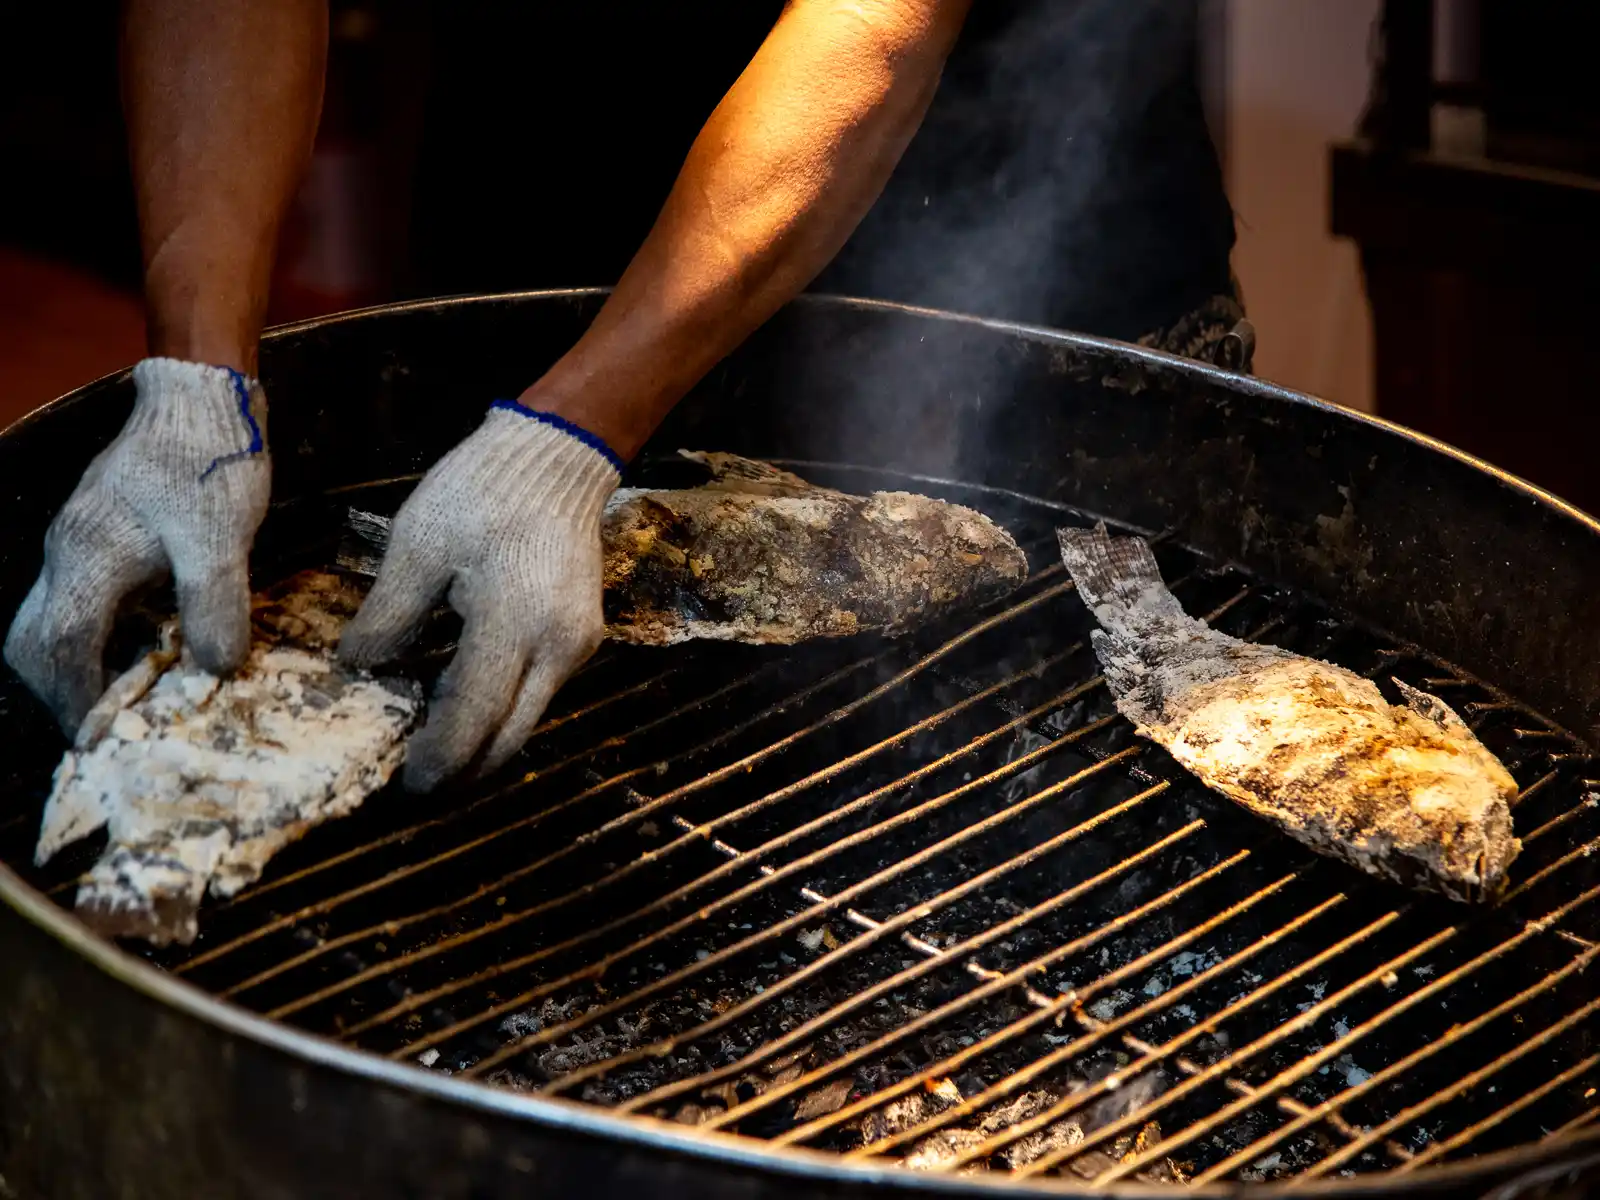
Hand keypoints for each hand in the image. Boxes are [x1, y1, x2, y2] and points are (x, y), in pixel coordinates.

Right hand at [5, 358, 269, 734]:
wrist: (199, 396)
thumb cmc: (210, 462)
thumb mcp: (222, 538)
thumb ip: (213, 603)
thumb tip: (212, 670)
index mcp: (88, 558)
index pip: (60, 647)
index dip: (76, 698)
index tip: (99, 737)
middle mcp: (67, 551)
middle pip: (34, 637)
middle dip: (59, 686)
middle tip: (104, 722)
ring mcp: (77, 538)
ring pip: (51, 616)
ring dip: (76, 660)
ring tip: (124, 694)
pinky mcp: (98, 529)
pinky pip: (76, 595)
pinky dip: (94, 631)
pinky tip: (142, 642)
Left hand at [338, 403, 620, 791]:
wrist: (557, 457)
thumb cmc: (482, 492)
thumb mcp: (418, 546)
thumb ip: (389, 616)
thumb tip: (357, 670)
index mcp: (514, 621)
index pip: (475, 714)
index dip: (439, 756)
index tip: (406, 783)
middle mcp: (558, 645)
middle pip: (511, 735)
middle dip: (466, 770)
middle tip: (418, 788)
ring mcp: (577, 644)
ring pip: (529, 719)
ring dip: (484, 745)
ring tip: (434, 756)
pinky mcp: (583, 637)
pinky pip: (540, 693)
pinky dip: (503, 713)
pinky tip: (465, 710)